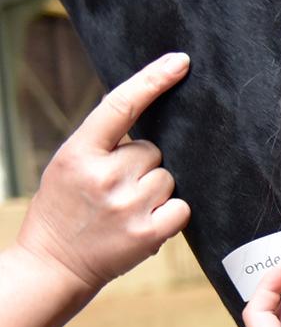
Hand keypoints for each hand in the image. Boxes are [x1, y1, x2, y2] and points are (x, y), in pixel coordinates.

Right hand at [15, 53, 193, 292]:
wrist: (53, 265)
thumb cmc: (64, 212)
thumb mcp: (68, 168)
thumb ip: (102, 145)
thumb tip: (146, 119)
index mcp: (78, 153)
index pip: (120, 105)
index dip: (152, 79)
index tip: (180, 61)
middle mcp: (103, 175)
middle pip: (153, 150)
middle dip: (142, 166)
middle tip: (115, 190)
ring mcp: (127, 204)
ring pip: (168, 178)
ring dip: (155, 192)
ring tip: (124, 210)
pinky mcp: (148, 232)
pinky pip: (182, 207)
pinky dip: (171, 214)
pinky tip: (144, 224)